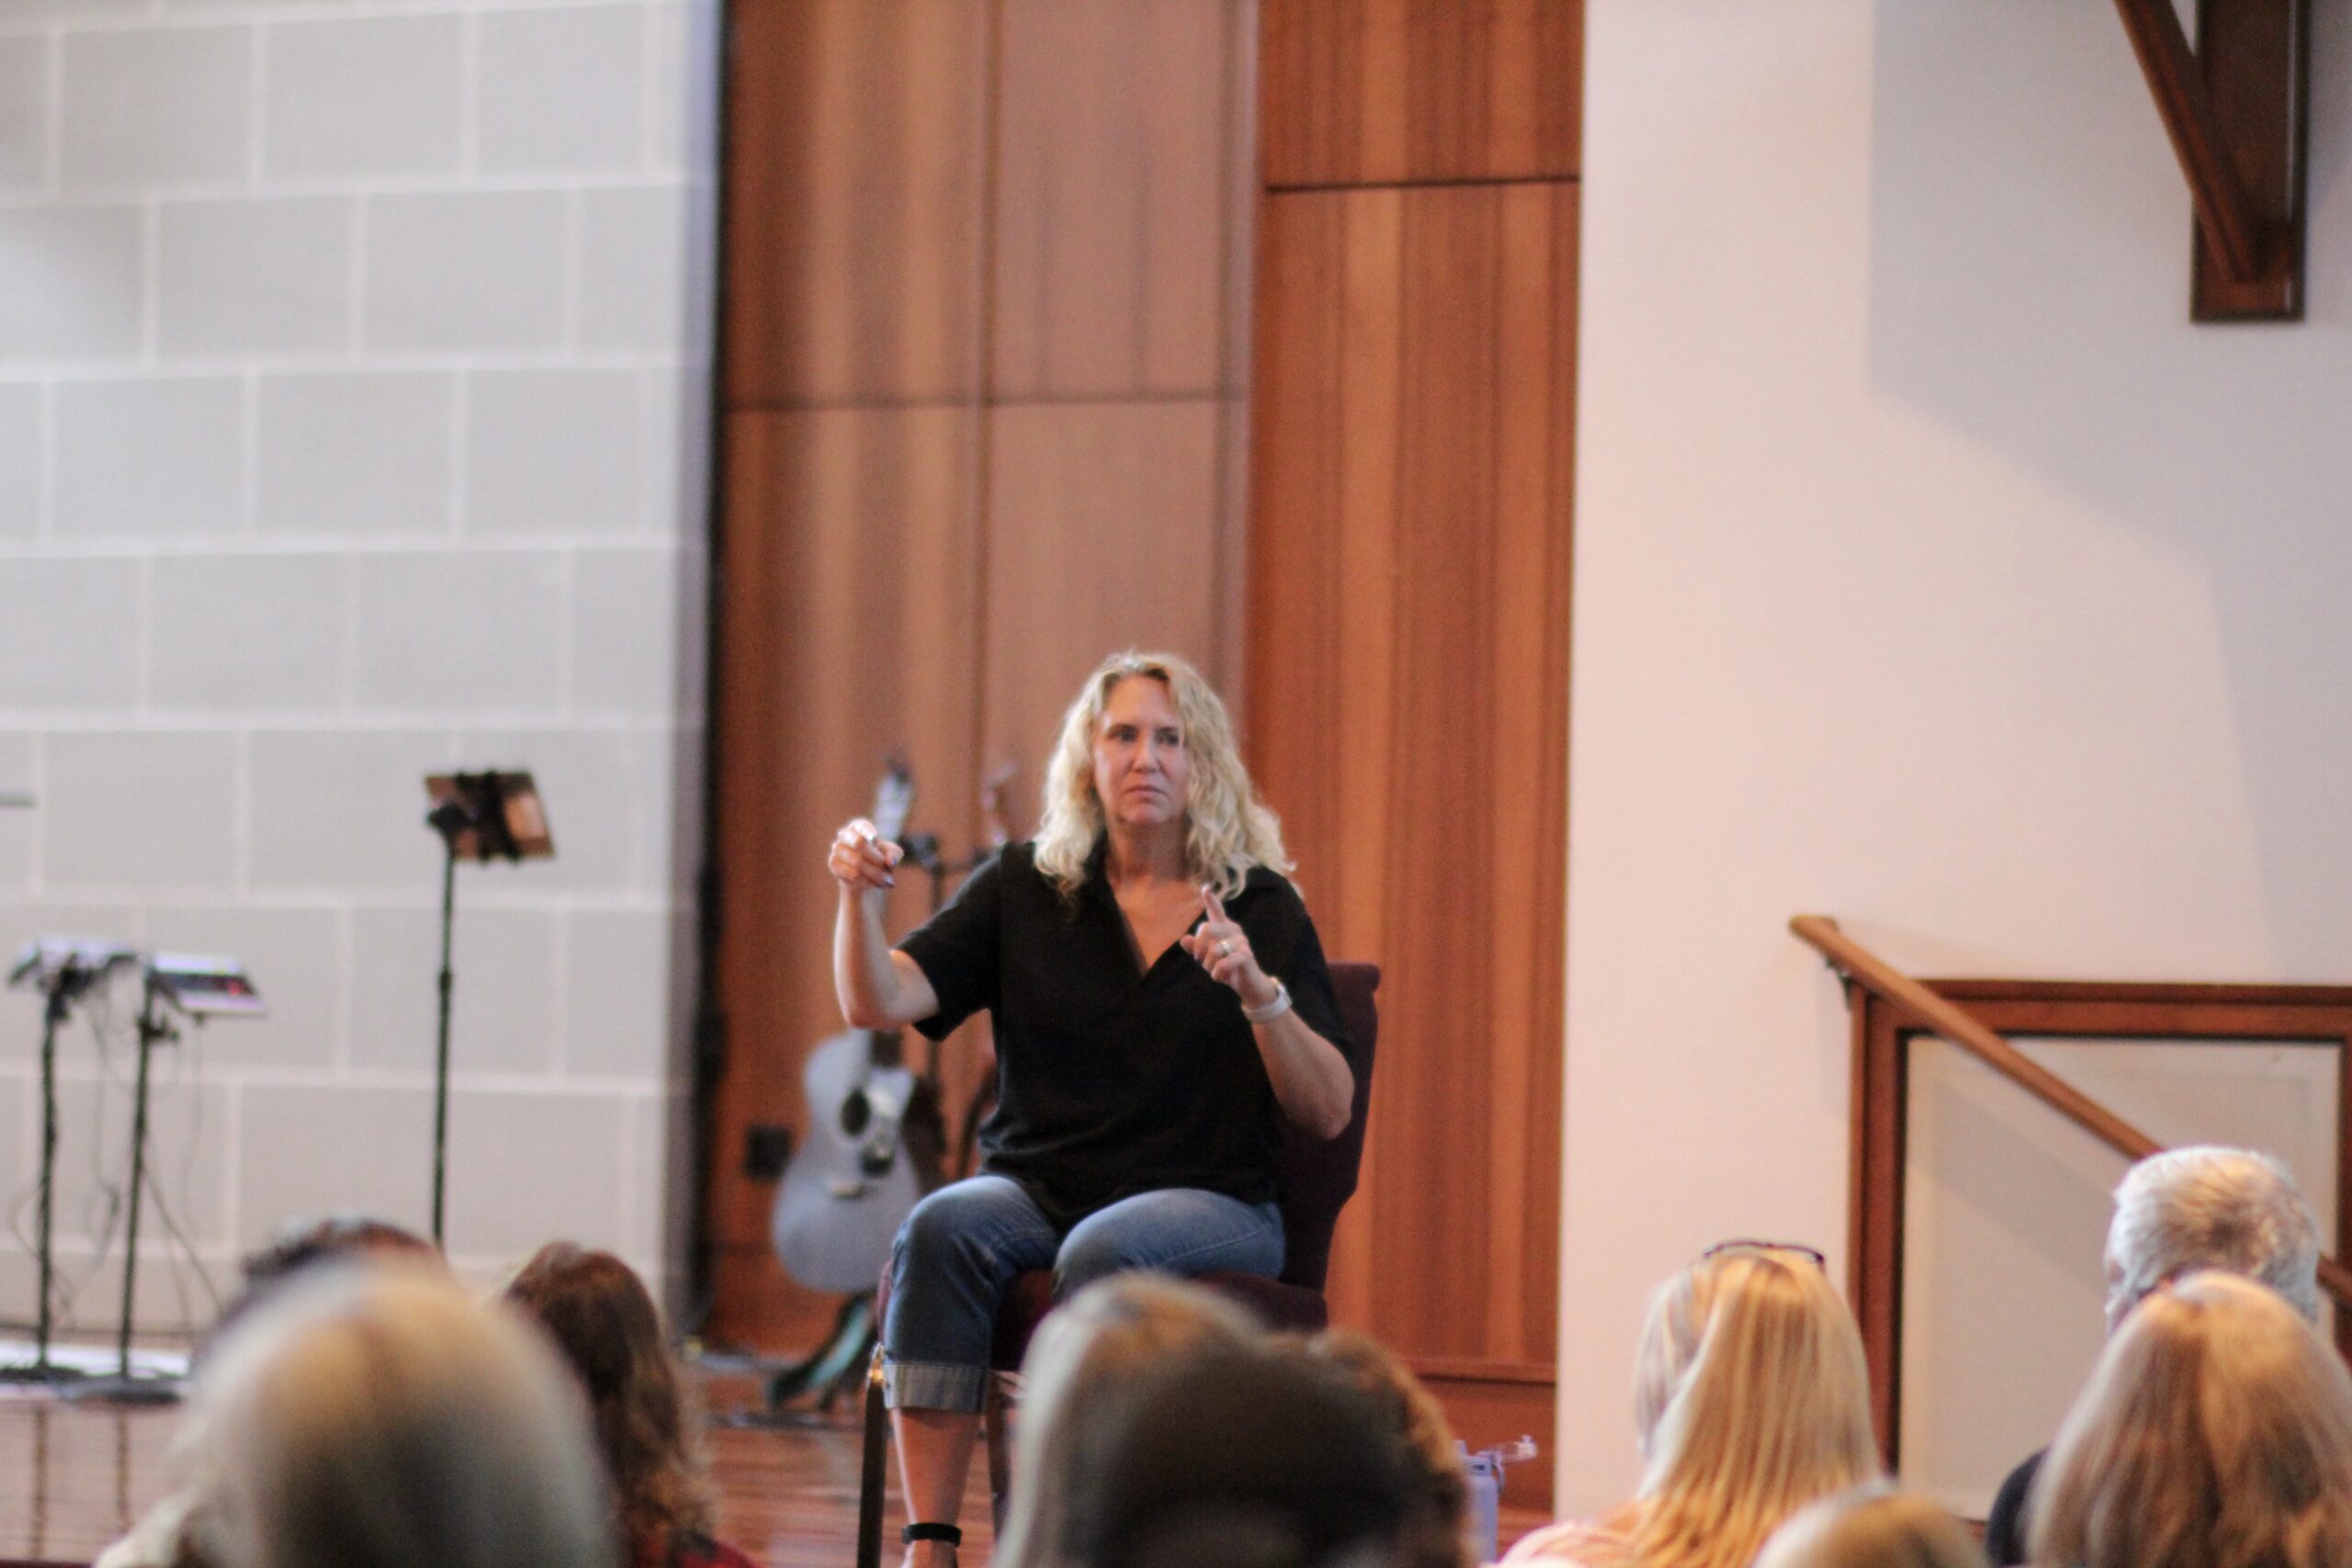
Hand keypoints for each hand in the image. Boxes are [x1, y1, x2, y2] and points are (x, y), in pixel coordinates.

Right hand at [827, 818, 902, 892]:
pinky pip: (851, 873)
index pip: (861, 825)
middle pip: (858, 842)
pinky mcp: (833, 863)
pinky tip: (872, 883)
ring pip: (857, 862)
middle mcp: (845, 834)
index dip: (867, 831)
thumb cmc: (881, 859)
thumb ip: (894, 854)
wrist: (866, 876)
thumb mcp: (893, 854)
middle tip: (888, 868)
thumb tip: (891, 863)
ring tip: (885, 881)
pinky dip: (865, 880)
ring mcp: (837, 848)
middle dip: (876, 857)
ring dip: (874, 873)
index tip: (875, 839)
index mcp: (859, 826)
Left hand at [1178, 887, 1278, 1010]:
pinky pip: (1223, 963)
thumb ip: (1196, 948)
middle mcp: (1233, 930)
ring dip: (1209, 966)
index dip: (1211, 900)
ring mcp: (1241, 942)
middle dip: (1198, 947)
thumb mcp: (1207, 959)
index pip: (1216, 911)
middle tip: (1198, 960)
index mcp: (1224, 928)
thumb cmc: (1226, 967)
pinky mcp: (1246, 956)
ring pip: (1214, 950)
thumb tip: (1183, 939)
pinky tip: (1220, 977)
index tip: (1206, 888)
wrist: (1247, 984)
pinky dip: (1217, 974)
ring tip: (1214, 971)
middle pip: (1207, 928)